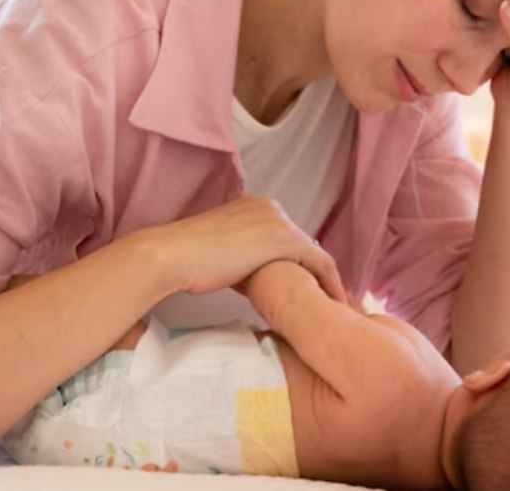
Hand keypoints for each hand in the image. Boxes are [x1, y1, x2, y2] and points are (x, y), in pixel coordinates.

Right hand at [138, 195, 345, 301]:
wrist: (175, 255)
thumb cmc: (188, 259)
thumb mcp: (221, 251)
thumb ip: (241, 256)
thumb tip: (253, 276)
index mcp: (253, 205)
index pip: (283, 236)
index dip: (294, 262)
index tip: (301, 285)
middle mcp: (270, 207)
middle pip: (301, 243)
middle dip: (311, 272)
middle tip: (321, 299)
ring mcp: (279, 220)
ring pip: (313, 254)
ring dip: (323, 280)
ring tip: (330, 304)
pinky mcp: (285, 239)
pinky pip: (320, 263)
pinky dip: (330, 284)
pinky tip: (334, 303)